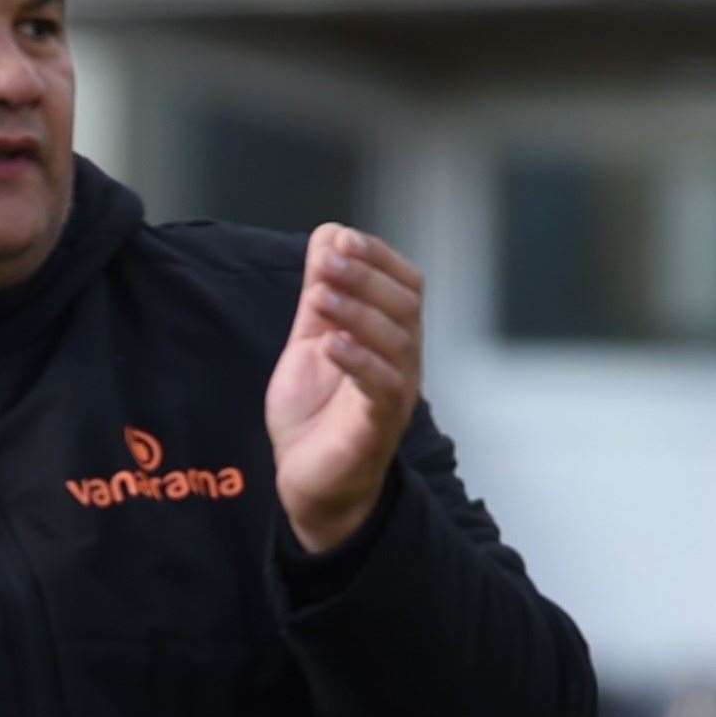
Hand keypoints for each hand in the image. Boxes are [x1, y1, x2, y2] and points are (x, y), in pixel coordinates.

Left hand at [265, 224, 423, 552]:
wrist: (310, 481)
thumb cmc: (317, 412)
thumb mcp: (311, 342)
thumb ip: (320, 295)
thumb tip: (328, 235)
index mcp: (390, 336)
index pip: (405, 283)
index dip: (378, 257)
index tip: (341, 237)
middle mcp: (403, 361)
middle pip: (405, 306)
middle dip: (366, 276)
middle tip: (329, 260)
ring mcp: (395, 394)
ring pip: (396, 342)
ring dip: (357, 312)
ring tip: (320, 296)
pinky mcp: (377, 427)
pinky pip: (381, 388)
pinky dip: (357, 361)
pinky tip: (329, 343)